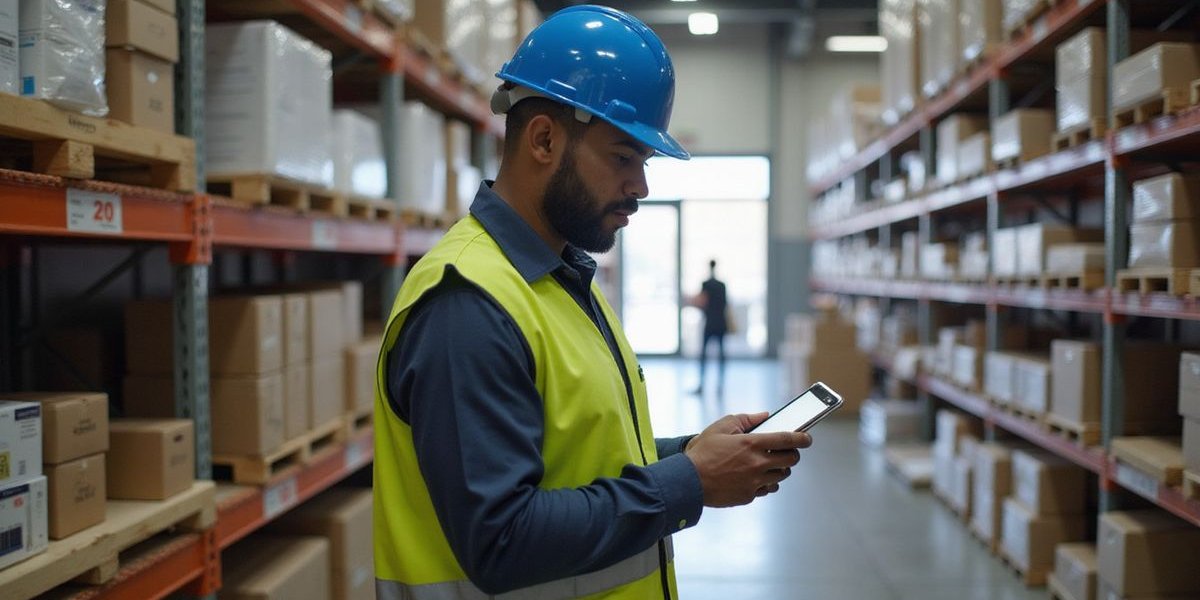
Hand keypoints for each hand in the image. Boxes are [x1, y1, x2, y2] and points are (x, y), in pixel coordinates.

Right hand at [684, 413, 812, 507]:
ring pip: (781, 476)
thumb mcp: (721, 427)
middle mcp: (757, 464)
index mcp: (752, 444)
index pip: (788, 440)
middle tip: (786, 451)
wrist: (688, 481)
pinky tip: (755, 476)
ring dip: (780, 468)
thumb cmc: (703, 453)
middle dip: (793, 454)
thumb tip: (764, 416)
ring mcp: (755, 482)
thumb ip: (745, 419)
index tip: (807, 438)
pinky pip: (767, 489)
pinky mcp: (749, 496)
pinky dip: (766, 482)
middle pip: (791, 460)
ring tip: (768, 463)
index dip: (802, 438)